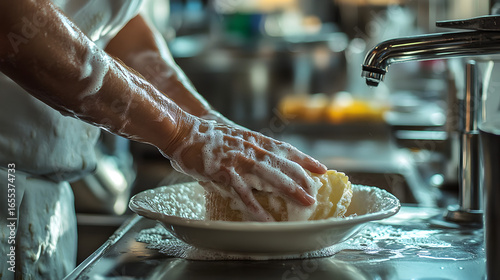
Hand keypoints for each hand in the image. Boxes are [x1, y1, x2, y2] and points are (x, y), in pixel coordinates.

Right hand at [164, 115, 326, 221]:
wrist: (183, 130)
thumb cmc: (207, 136)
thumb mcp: (235, 138)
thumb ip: (250, 150)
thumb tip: (262, 165)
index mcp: (255, 140)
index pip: (286, 149)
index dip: (305, 159)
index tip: (321, 169)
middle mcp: (251, 148)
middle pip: (283, 165)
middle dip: (302, 180)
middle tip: (316, 194)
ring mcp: (238, 160)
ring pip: (270, 176)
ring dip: (289, 191)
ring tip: (304, 203)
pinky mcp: (223, 172)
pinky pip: (242, 192)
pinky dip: (254, 206)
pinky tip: (265, 219)